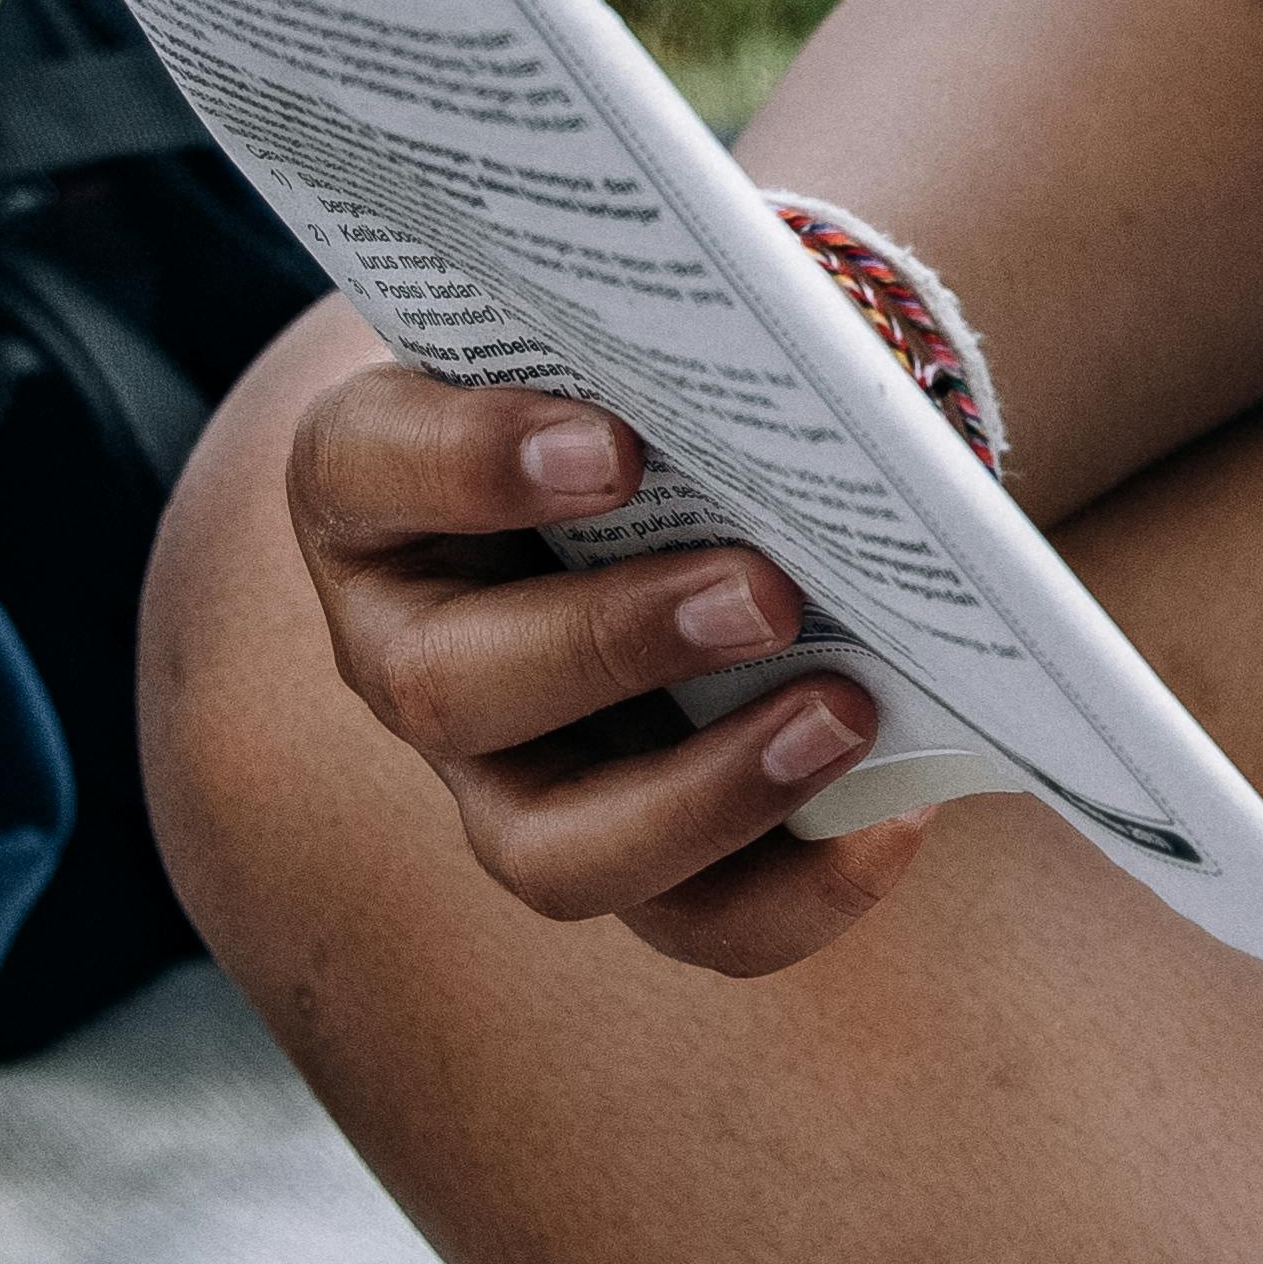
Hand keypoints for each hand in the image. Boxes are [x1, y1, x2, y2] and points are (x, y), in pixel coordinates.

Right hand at [284, 348, 917, 982]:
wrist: (691, 473)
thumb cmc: (642, 381)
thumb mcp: (632, 341)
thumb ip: (665, 342)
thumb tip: (800, 359)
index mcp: (375, 486)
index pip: (365, 466)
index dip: (472, 461)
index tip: (611, 443)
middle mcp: (412, 651)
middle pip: (454, 690)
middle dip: (614, 644)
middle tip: (766, 591)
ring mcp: (504, 778)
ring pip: (556, 853)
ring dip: (706, 795)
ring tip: (846, 714)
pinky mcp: (623, 856)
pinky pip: (696, 922)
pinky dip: (801, 887)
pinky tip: (897, 813)